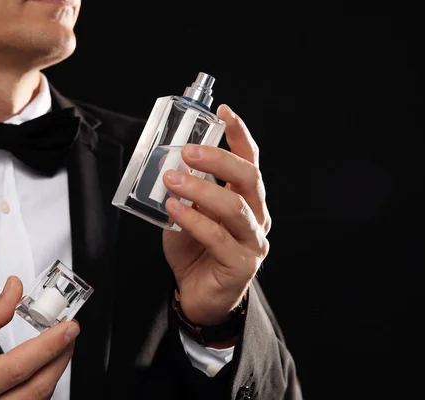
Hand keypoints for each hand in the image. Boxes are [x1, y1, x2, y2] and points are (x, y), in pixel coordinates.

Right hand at [0, 276, 79, 399]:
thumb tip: (13, 290)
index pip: (18, 367)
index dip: (48, 346)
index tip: (68, 328)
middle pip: (37, 388)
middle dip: (60, 357)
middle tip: (70, 333)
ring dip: (55, 371)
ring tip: (61, 346)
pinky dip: (42, 385)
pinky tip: (46, 369)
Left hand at [162, 104, 269, 325]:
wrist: (197, 296)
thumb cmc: (194, 252)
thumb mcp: (186, 213)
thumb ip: (184, 191)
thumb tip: (167, 162)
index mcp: (247, 200)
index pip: (250, 161)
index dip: (239, 135)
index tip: (223, 112)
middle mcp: (257, 217)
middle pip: (249, 178)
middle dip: (218, 159)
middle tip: (188, 151)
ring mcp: (253, 242)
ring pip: (234, 207)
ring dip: (200, 189)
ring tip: (172, 180)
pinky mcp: (241, 265)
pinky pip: (217, 236)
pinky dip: (193, 219)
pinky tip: (174, 210)